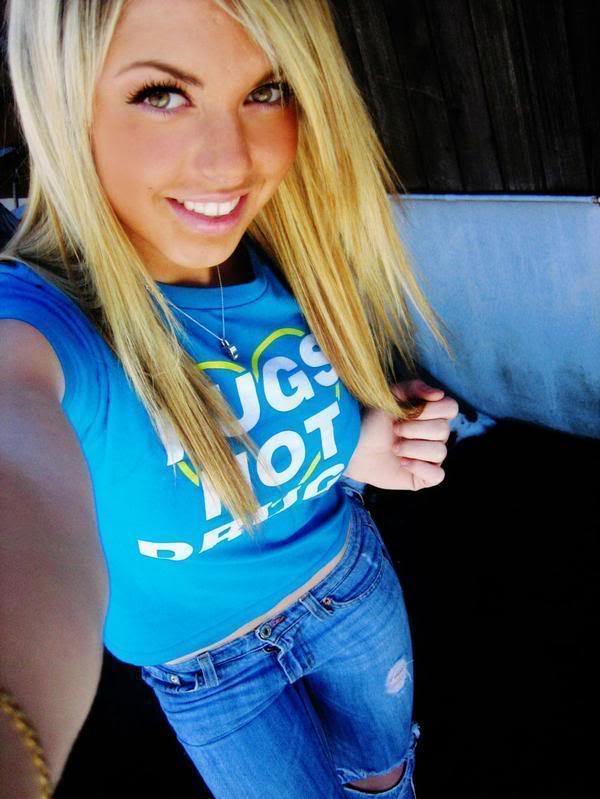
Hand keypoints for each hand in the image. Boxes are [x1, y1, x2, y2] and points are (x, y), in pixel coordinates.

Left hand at [344, 380, 458, 490]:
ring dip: (412, 448)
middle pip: (443, 430)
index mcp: (430, 415)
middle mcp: (433, 436)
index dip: (431, 410)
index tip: (409, 411)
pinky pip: (438, 475)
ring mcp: (429, 457)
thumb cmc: (370, 421)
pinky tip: (402, 462)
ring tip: (394, 448)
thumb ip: (414, 388)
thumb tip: (438, 394)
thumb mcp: (389, 397)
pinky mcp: (421, 477)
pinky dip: (420, 467)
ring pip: (440, 452)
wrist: (352, 447)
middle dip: (415, 429)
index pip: (450, 408)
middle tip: (394, 430)